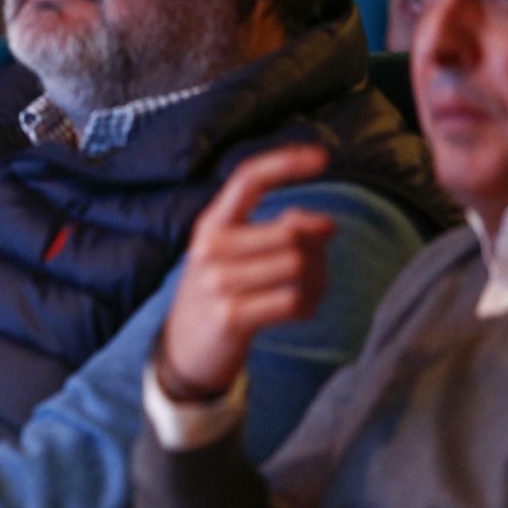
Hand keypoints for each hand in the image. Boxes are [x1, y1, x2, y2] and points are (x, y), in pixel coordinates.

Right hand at [160, 144, 335, 399]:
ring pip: (298, 265)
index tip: (323, 157)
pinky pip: (293, 301)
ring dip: (319, 280)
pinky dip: (308, 305)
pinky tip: (299, 310)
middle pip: (291, 231)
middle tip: (320, 265)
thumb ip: (273, 231)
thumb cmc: (220, 294)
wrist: (183, 350)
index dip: (286, 163)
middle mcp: (209, 248)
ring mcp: (217, 283)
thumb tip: (324, 224)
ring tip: (311, 290)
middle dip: (319, 248)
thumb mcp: (232, 254)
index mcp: (211, 224)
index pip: (248, 179)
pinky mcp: (230, 317)